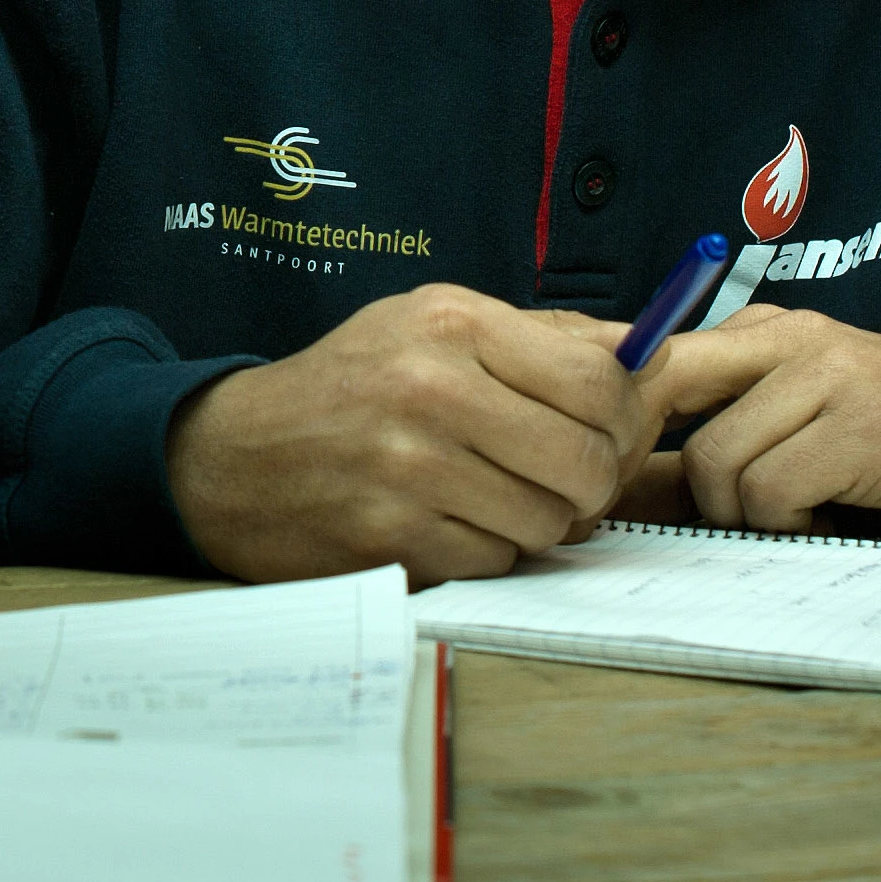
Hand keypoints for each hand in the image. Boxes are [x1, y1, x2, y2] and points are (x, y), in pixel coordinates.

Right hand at [166, 287, 659, 583]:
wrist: (231, 456)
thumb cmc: (348, 386)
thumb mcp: (429, 325)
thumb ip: (541, 338)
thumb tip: (649, 356)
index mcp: (452, 322)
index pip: (600, 380)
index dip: (626, 419)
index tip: (611, 432)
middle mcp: (431, 387)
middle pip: (586, 460)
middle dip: (589, 482)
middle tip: (562, 479)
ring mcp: (410, 467)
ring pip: (548, 519)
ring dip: (536, 521)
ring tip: (493, 495)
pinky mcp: (393, 536)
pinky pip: (497, 559)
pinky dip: (487, 550)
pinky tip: (448, 521)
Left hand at [640, 307, 880, 541]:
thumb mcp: (815, 415)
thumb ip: (735, 423)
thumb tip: (631, 473)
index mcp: (776, 329)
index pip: (659, 359)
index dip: (635, 424)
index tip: (643, 476)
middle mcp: (797, 338)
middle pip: (667, 395)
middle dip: (662, 463)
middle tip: (708, 509)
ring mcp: (832, 379)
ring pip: (714, 459)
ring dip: (746, 512)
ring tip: (804, 510)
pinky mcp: (863, 431)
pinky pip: (769, 492)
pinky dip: (790, 524)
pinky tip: (833, 518)